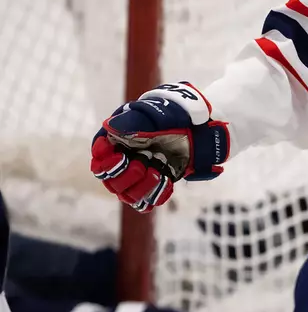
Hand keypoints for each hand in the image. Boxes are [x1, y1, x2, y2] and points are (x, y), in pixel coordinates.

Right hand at [89, 82, 228, 210]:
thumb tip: (111, 128)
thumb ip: (134, 119)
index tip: (120, 156)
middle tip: (141, 165)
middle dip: (123, 175)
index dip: (104, 160)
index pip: (99, 155)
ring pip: (127, 193)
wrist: (202, 125)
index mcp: (119, 138)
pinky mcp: (156, 182)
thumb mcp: (157, 111)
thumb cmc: (177, 113)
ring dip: (139, 187)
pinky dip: (155, 195)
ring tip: (156, 173)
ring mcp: (140, 172)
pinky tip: (166, 182)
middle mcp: (126, 157)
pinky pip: (147, 200)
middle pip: (109, 179)